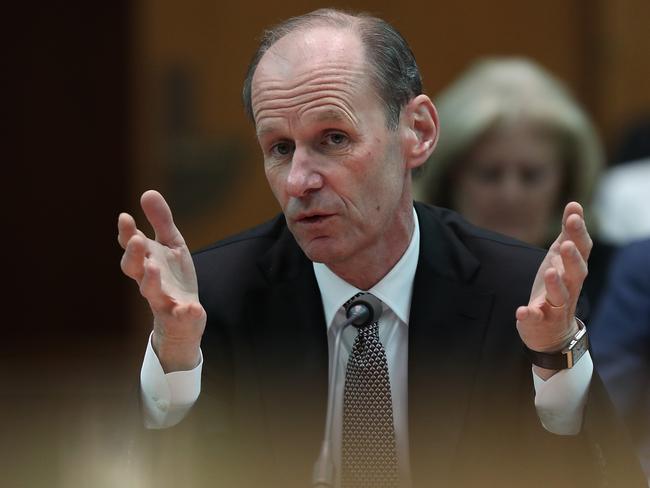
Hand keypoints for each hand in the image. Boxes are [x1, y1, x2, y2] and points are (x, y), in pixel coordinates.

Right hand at [118, 190, 205, 371]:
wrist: (184, 315)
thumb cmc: (173, 276)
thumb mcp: (171, 245)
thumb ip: (161, 221)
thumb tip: (148, 191)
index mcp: (146, 260)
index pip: (131, 246)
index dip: (126, 232)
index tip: (125, 217)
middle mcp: (148, 279)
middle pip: (133, 268)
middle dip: (133, 254)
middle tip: (136, 239)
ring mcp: (162, 298)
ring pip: (150, 291)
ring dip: (150, 279)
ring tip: (154, 267)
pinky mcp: (179, 314)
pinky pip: (180, 315)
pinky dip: (185, 312)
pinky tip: (192, 308)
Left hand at [516, 202, 591, 377]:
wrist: (552, 329)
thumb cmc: (557, 285)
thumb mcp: (560, 257)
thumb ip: (568, 232)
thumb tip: (574, 204)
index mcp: (573, 269)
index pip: (581, 249)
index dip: (579, 232)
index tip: (574, 215)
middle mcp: (570, 287)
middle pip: (576, 273)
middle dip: (572, 259)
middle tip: (567, 244)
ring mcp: (556, 306)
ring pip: (560, 295)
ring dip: (556, 284)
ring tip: (550, 271)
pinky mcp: (541, 321)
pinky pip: (537, 318)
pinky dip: (530, 315)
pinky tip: (522, 310)